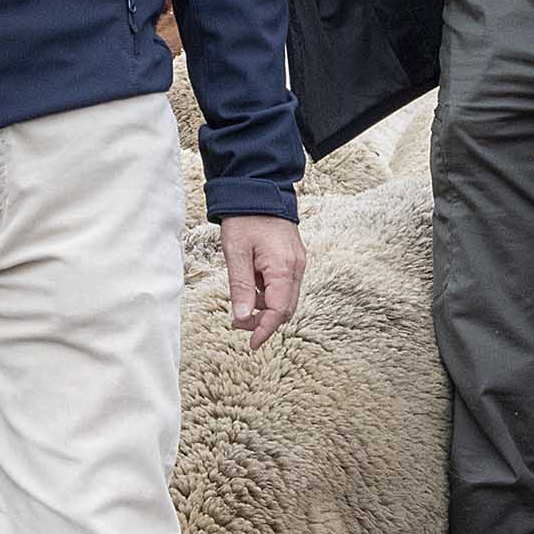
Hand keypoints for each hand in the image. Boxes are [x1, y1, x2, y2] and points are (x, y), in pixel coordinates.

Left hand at [219, 213, 304, 348]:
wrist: (259, 189)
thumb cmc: (246, 219)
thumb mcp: (236, 253)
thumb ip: (241, 287)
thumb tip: (242, 318)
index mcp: (283, 268)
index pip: (279, 311)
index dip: (265, 329)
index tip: (251, 343)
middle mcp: (296, 267)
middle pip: (286, 308)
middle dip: (264, 321)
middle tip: (238, 323)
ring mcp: (297, 263)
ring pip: (286, 298)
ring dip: (266, 307)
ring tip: (242, 302)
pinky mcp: (293, 258)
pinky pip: (285, 285)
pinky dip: (269, 294)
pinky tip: (252, 286)